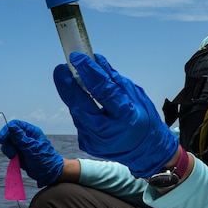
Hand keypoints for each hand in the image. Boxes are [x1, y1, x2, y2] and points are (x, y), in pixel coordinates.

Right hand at [0, 119, 63, 186]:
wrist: (48, 173)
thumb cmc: (44, 159)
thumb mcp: (32, 149)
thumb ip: (21, 138)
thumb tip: (11, 126)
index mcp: (31, 131)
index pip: (15, 125)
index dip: (6, 130)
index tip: (1, 140)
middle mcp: (26, 136)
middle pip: (9, 133)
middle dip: (7, 142)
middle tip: (12, 153)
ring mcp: (22, 144)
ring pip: (8, 142)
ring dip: (8, 150)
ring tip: (14, 157)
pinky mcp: (19, 152)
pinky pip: (9, 150)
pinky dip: (10, 154)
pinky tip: (15, 160)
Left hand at [53, 52, 177, 177]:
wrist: (146, 150)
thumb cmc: (144, 118)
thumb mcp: (136, 96)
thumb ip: (114, 80)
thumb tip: (96, 60)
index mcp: (126, 116)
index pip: (103, 91)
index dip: (88, 72)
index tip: (77, 57)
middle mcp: (109, 132)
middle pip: (81, 106)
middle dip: (68, 86)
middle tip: (61, 69)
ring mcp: (97, 141)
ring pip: (77, 114)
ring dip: (72, 95)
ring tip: (68, 79)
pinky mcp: (89, 144)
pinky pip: (80, 121)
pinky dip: (79, 108)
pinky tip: (80, 99)